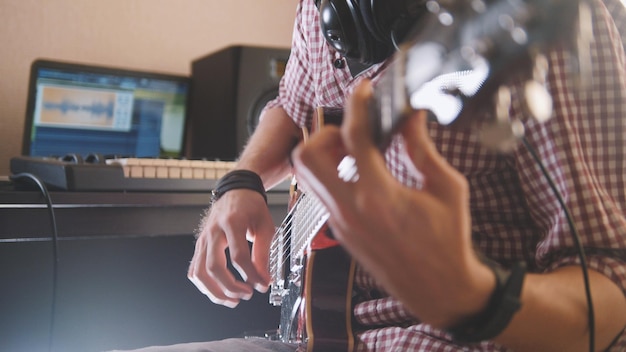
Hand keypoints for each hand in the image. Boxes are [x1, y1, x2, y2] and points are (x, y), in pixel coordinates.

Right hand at [187, 188, 274, 307]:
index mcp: (232, 223)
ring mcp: (203, 239)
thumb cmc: (251, 207)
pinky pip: (195, 271)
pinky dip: (205, 286)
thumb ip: (264, 253)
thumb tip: (264, 280)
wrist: (236, 192)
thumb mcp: (265, 226)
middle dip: (231, 287)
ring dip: (215, 292)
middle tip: (248, 294)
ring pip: (200, 273)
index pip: (238, 257)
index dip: (251, 275)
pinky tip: (220, 291)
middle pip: (214, 267)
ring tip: (233, 299)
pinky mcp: (200, 246)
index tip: (262, 285)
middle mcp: (213, 231)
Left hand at [291, 80, 494, 326]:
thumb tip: (410, 116)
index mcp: (380, 196)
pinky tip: (357, 172)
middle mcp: (351, 210)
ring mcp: (340, 223)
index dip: (356, 105)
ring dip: (322, 154)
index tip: (363, 91)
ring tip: (351, 149)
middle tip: (350, 130)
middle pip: (308, 156)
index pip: (354, 138)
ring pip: (307, 176)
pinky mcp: (339, 231)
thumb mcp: (446, 188)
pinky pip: (320, 193)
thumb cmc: (448, 242)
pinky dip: (331, 174)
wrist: (439, 288)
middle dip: (324, 132)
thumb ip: (422, 149)